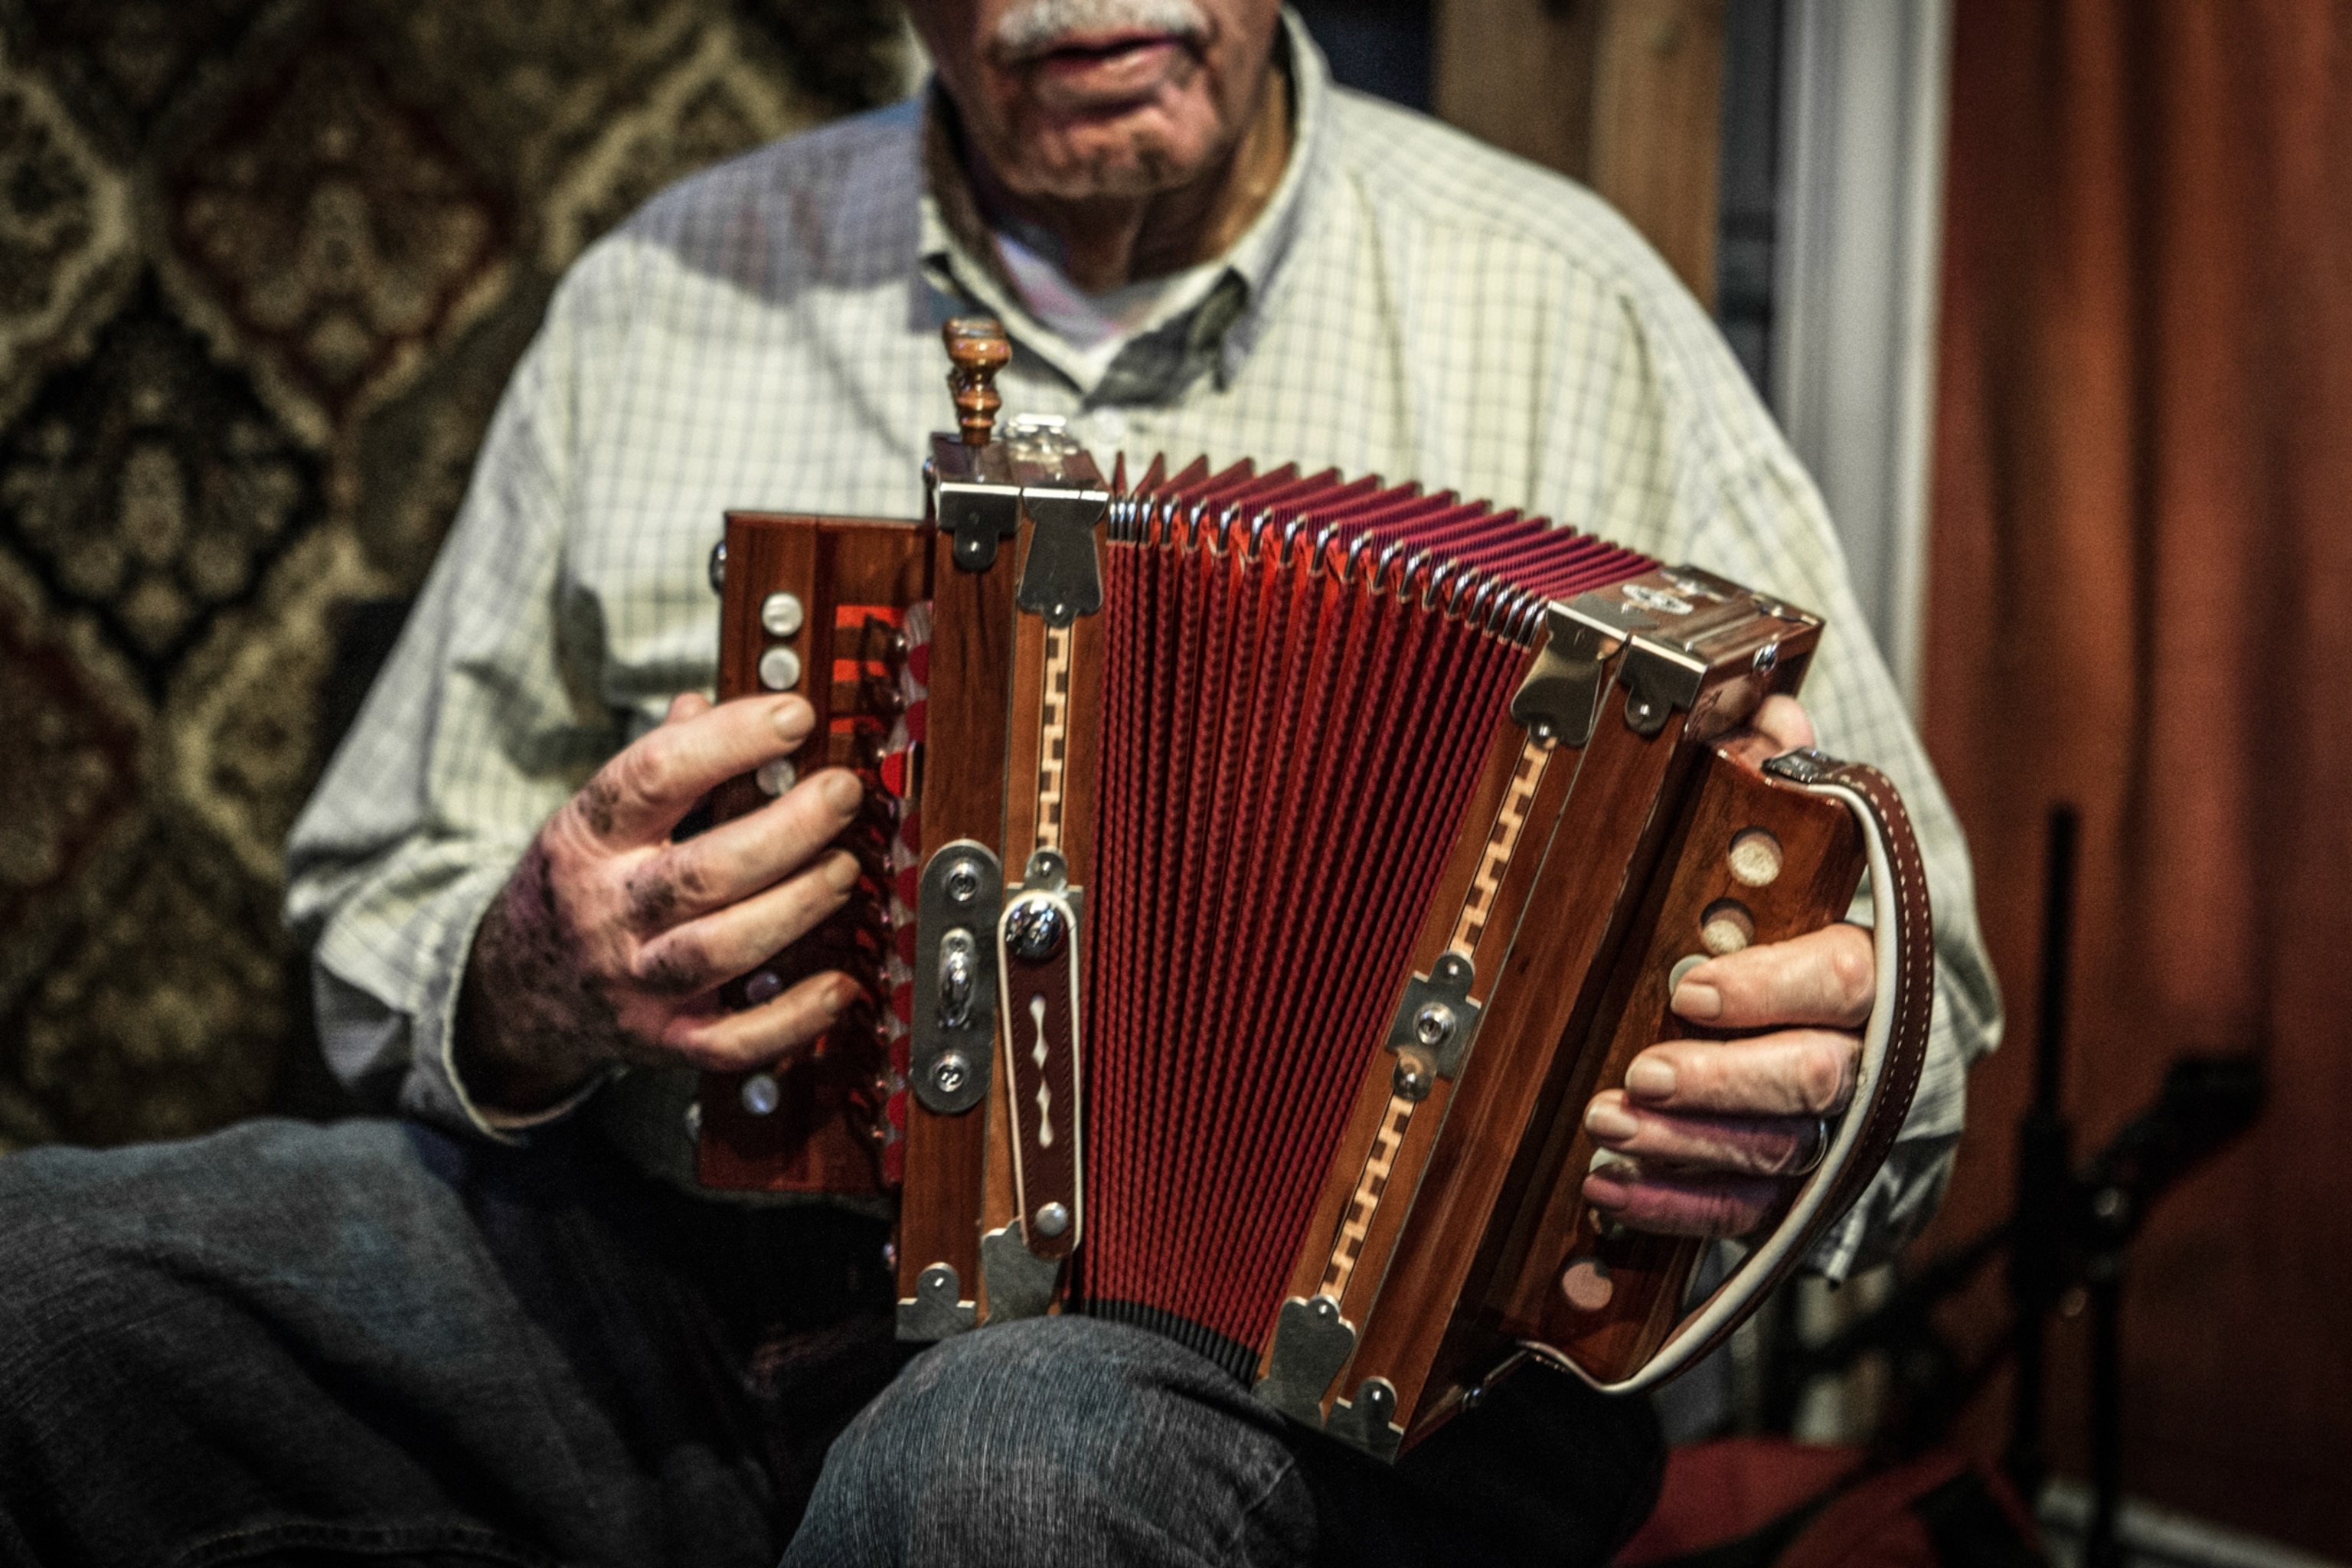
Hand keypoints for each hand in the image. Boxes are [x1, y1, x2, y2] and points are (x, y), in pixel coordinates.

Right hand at [455, 692, 868, 1113]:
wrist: (515, 995)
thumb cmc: (576, 889)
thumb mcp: (592, 819)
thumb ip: (654, 764)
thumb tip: (705, 704)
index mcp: (588, 839)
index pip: (651, 776)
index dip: (728, 741)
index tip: (794, 715)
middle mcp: (608, 910)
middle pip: (702, 870)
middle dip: (786, 830)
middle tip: (842, 794)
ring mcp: (634, 981)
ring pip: (721, 949)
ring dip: (796, 907)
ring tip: (846, 869)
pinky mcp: (663, 1039)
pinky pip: (731, 1041)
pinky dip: (791, 1018)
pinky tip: (840, 985)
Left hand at [1578, 695, 1875, 1237]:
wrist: (1877, 1036)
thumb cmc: (1816, 930)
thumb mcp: (1810, 843)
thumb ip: (1790, 775)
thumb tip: (1766, 714)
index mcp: (1873, 970)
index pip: (1842, 980)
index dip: (1769, 986)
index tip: (1691, 986)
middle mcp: (1865, 1058)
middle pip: (1810, 1078)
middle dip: (1721, 1078)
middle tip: (1643, 1070)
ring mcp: (1832, 1131)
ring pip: (1773, 1150)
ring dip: (1684, 1144)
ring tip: (1607, 1124)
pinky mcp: (1797, 1190)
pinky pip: (1743, 1211)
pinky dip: (1675, 1205)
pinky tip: (1610, 1187)